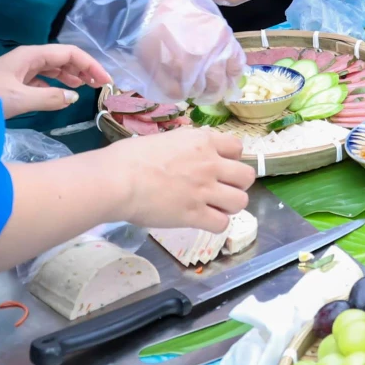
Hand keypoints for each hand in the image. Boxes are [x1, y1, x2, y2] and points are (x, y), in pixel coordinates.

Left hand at [0, 44, 111, 118]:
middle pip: (63, 58)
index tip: (105, 81)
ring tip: (87, 87)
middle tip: (100, 85)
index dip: (90, 65)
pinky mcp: (16, 81)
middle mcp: (29, 58)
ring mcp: (21, 69)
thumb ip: (50, 98)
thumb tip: (74, 97)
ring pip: (54, 68)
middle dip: (84, 69)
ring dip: (72, 76)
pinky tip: (63, 94)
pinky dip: (57, 85)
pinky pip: (43, 79)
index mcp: (32, 55)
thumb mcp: (20, 98)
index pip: (70, 54)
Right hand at [102, 127, 255, 232]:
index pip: (237, 147)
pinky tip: (204, 221)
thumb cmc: (130, 157)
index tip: (220, 166)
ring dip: (230, 206)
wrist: (117, 180)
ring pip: (241, 201)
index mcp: (203, 142)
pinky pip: (221, 224)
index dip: (231, 158)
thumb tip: (190, 149)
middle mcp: (210, 164)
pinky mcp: (194, 215)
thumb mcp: (165, 139)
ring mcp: (205, 190)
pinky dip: (216, 225)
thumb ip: (185, 144)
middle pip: (247, 176)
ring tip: (215, 207)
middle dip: (237, 184)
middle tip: (221, 189)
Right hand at [136, 0, 248, 100]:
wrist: (140, 6)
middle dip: (213, 90)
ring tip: (186, 84)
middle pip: (218, 85)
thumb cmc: (172, 5)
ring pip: (198, 91)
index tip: (225, 80)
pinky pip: (177, 94)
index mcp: (222, 37)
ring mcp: (188, 67)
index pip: (236, 67)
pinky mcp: (167, 75)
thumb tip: (224, 59)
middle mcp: (210, 54)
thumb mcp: (205, 14)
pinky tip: (173, 85)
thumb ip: (218, 37)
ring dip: (193, 91)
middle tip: (205, 91)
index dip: (230, 76)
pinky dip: (176, 93)